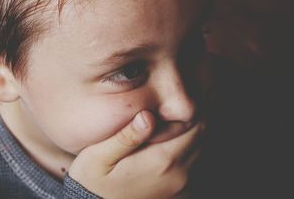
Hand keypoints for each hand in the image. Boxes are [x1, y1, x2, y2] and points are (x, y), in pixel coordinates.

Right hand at [69, 110, 202, 198]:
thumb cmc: (93, 180)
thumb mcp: (99, 157)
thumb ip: (125, 137)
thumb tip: (148, 116)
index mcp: (161, 160)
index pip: (194, 125)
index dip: (185, 110)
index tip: (169, 103)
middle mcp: (177, 173)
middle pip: (200, 136)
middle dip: (189, 120)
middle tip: (167, 110)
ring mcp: (179, 184)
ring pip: (199, 148)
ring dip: (188, 133)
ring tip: (164, 124)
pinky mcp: (176, 190)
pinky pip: (192, 162)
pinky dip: (185, 148)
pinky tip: (163, 142)